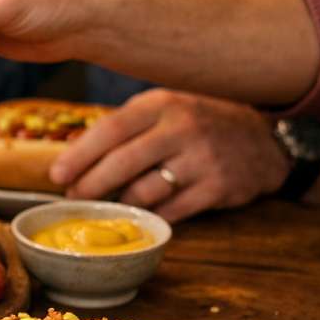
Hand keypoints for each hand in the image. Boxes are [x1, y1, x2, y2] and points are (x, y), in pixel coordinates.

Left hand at [50, 89, 289, 221]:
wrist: (263, 141)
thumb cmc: (196, 124)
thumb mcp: (163, 110)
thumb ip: (125, 128)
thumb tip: (71, 156)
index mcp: (161, 104)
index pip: (110, 129)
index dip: (79, 155)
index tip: (56, 174)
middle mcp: (183, 129)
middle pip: (123, 163)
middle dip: (90, 185)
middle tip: (73, 196)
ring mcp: (203, 160)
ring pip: (144, 192)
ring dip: (118, 202)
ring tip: (106, 203)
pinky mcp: (217, 189)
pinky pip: (169, 211)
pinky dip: (149, 214)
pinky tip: (138, 212)